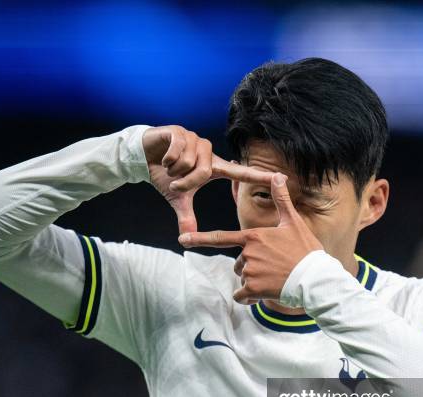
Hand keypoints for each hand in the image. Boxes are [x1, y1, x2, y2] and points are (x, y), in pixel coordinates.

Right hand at [142, 125, 275, 234]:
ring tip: (169, 166)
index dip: (259, 177)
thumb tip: (186, 238)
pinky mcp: (180, 131)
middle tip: (174, 182)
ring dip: (175, 170)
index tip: (280, 178)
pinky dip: (167, 158)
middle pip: (205, 172)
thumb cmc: (165, 176)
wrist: (143, 157)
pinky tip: (163, 156)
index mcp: (213, 167)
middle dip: (186, 182)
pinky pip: (178, 150)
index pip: (240, 173)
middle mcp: (208, 152)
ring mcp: (195, 139)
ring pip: (191, 162)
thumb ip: (186, 216)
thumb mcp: (177, 198)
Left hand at [178, 173, 323, 303]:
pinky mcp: (253, 288)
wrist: (316, 278)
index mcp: (253, 236)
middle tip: (274, 267)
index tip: (182, 240)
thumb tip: (278, 175)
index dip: (199, 239)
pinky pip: (242, 295)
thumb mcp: (293, 223)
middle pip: (238, 263)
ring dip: (254, 282)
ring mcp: (249, 271)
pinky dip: (250, 297)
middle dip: (251, 267)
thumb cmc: (306, 250)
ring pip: (243, 278)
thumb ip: (281, 200)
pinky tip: (266, 292)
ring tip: (275, 278)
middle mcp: (247, 253)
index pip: (221, 238)